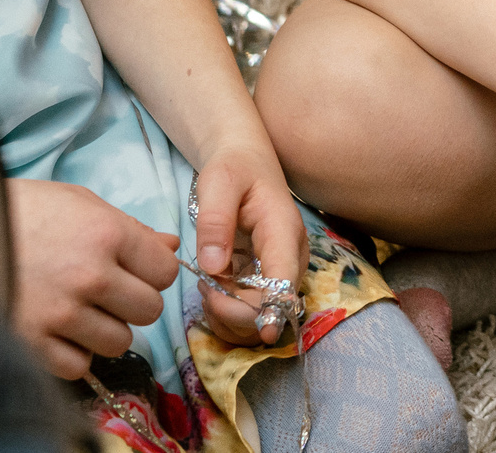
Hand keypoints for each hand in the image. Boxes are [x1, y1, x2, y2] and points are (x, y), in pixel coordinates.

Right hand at [6, 179, 177, 379]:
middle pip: (149, 310)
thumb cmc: (23, 210)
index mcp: (107, 234)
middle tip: (107, 293)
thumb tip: (171, 246)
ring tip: (79, 311)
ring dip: (105, 330)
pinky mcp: (31, 341)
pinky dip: (72, 354)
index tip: (134, 271)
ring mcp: (61, 312)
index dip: (153, 273)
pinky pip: (78, 365)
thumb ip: (131, 228)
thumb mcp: (80, 202)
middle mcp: (90, 275)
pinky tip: (57, 331)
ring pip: (119, 341)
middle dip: (133, 303)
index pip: (165, 272)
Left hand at [187, 140, 308, 344]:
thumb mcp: (219, 182)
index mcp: (284, 231)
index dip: (276, 309)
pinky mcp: (269, 278)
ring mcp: (282, 269)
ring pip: (264, 316)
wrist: (244, 161)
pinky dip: (230, 314)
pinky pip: (254, 312)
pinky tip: (213, 291)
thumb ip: (214, 221)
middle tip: (203, 290)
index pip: (286, 279)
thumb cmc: (233, 167)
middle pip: (275, 306)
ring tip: (206, 288)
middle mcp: (291, 256)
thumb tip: (213, 267)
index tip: (263, 334)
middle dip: (236, 312)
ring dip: (230, 316)